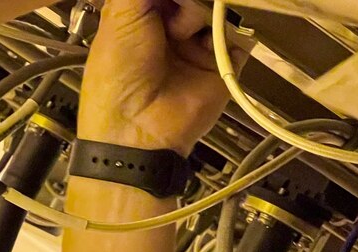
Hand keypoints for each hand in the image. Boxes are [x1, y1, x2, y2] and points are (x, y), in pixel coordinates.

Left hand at [78, 0, 245, 155]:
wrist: (137, 131)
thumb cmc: (118, 76)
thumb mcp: (121, 15)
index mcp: (142, 16)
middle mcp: (171, 28)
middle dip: (187, 0)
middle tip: (175, 17)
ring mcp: (198, 45)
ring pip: (219, 7)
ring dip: (200, 14)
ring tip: (183, 33)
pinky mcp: (222, 65)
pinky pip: (239, 36)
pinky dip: (229, 34)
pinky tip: (208, 43)